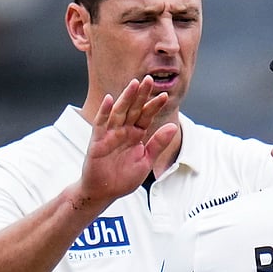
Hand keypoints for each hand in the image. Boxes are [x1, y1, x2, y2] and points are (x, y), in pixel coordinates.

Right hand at [80, 77, 177, 204]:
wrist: (104, 192)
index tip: (165, 96)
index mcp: (136, 135)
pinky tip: (110, 99)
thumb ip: (158, 143)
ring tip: (134, 84)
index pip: (147, 116)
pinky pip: (101, 124)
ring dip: (126, 98)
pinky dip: (105, 111)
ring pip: (119, 112)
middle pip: (133, 109)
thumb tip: (174, 126)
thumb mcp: (146, 161)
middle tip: (149, 79)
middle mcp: (124, 131)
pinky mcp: (98, 141)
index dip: (155, 106)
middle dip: (141, 95)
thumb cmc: (124, 178)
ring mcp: (110, 134)